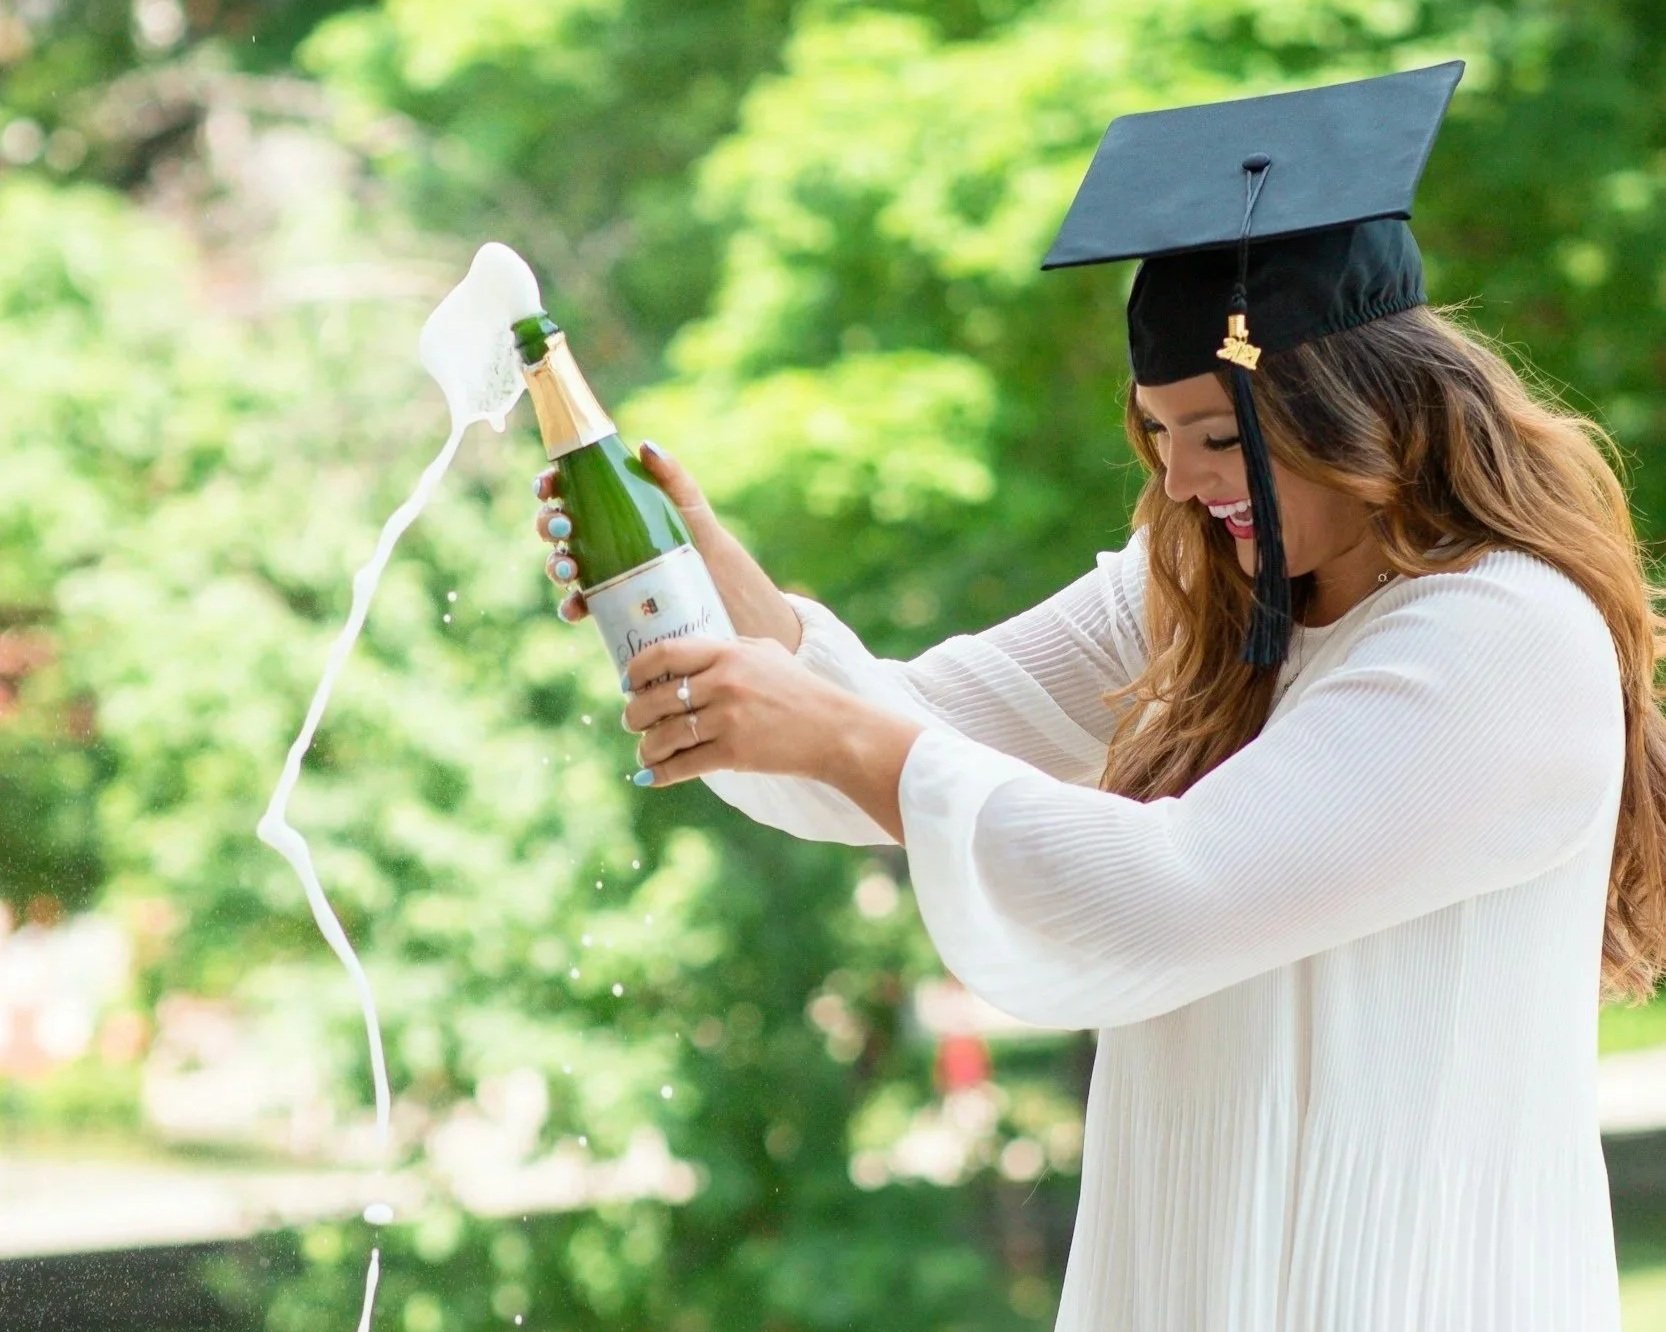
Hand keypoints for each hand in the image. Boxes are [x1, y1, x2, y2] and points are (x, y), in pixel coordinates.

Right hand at [532, 441, 803, 650]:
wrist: (722, 590)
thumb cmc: (702, 542)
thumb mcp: (690, 506)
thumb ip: (672, 477)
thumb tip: (645, 446)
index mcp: (608, 507)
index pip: (568, 489)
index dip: (549, 485)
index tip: (549, 487)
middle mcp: (597, 537)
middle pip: (557, 526)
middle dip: (550, 524)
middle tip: (564, 527)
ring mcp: (599, 571)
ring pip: (561, 564)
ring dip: (554, 565)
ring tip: (568, 569)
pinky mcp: (607, 603)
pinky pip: (578, 605)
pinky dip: (569, 607)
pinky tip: (575, 607)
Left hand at [622, 635, 923, 809]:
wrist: (834, 730)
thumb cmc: (800, 690)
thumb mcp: (767, 653)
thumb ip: (728, 647)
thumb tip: (688, 655)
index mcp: (728, 653)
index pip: (663, 654)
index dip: (636, 670)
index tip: (628, 683)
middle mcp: (723, 683)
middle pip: (654, 699)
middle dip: (634, 715)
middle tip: (633, 721)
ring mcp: (727, 719)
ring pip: (663, 737)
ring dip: (645, 748)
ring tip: (645, 752)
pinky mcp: (733, 753)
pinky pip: (682, 765)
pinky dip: (660, 774)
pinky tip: (651, 777)